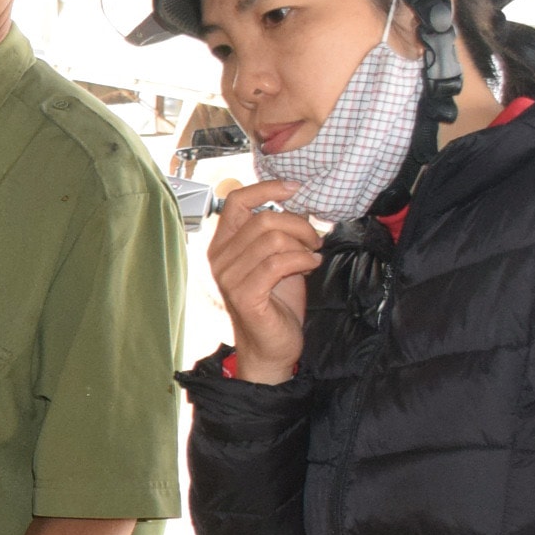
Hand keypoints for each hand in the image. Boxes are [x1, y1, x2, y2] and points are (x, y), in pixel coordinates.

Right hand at [205, 179, 319, 382]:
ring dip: (303, 244)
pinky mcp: (244, 295)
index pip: (235, 200)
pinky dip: (301, 260)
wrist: (272, 346)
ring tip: (313, 256)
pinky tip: (311, 266)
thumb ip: (277, 232)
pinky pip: (277, 263)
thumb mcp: (276, 258)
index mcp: (223, 244)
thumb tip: (298, 204)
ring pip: (272, 239)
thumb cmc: (276, 302)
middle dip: (299, 225)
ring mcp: (229, 277)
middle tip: (315, 240)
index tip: (295, 188)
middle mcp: (219, 258)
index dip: (267, 188)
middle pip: (264, 219)